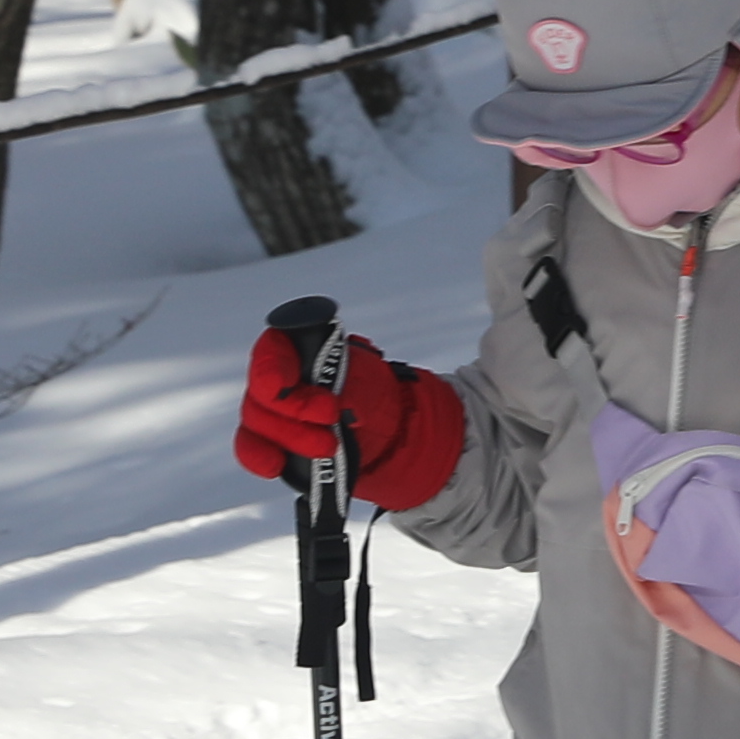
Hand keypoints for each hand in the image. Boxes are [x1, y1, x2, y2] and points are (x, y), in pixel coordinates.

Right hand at [234, 326, 464, 510]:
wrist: (392, 439)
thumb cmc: (387, 394)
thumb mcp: (394, 364)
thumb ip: (443, 322)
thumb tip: (487, 272)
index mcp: (300, 347)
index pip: (271, 349)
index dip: (279, 372)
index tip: (323, 399)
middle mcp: (283, 376)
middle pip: (263, 392)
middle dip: (296, 413)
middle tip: (334, 421)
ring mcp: (275, 412)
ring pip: (257, 423)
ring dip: (289, 438)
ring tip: (329, 447)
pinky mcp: (277, 443)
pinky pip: (252, 448)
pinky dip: (260, 456)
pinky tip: (277, 466)